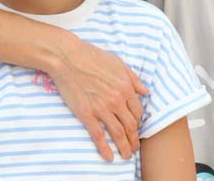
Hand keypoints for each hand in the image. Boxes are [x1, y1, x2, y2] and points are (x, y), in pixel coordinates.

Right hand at [49, 33, 147, 161]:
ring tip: (126, 156)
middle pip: (130, 125)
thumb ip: (133, 78)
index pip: (137, 111)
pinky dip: (105, 148)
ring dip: (124, 147)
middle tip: (133, 148)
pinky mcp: (86, 114)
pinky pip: (99, 136)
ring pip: (118, 133)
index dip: (137, 122)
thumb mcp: (118, 62)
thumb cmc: (91, 56)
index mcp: (125, 87)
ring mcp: (102, 108)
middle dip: (134, 139)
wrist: (67, 57)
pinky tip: (109, 157)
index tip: (135, 128)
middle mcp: (117, 100)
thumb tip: (145, 91)